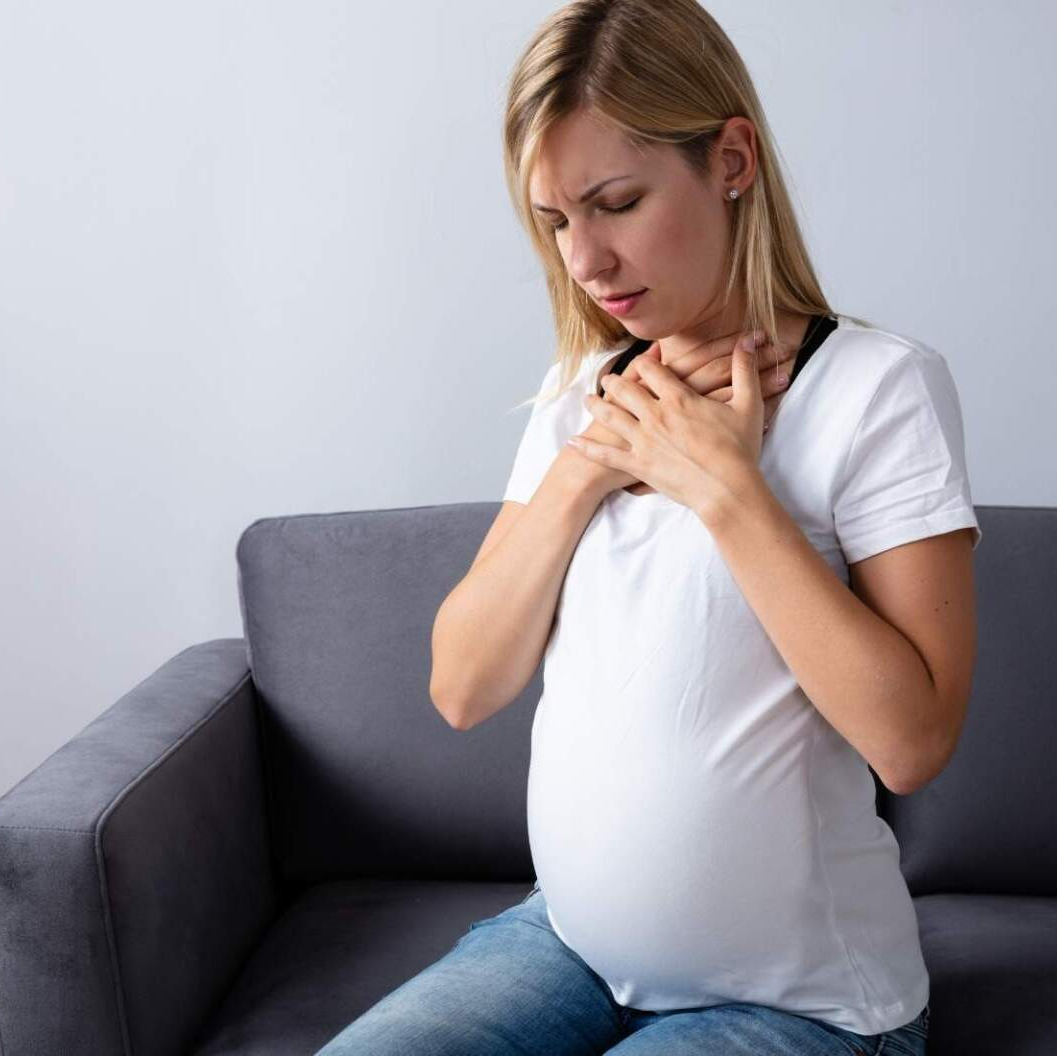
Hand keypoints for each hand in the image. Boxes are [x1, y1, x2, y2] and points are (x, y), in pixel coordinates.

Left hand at [568, 329, 795, 496]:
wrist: (727, 489)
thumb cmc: (739, 449)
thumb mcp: (747, 405)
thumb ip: (744, 370)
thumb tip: (750, 340)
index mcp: (679, 398)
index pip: (652, 371)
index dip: (645, 362)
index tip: (641, 361)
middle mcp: (655, 415)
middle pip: (625, 389)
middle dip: (614, 381)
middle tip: (607, 379)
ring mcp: (643, 440)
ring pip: (611, 415)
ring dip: (596, 405)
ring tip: (587, 400)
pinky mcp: (638, 464)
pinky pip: (605, 454)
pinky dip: (587, 447)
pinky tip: (573, 442)